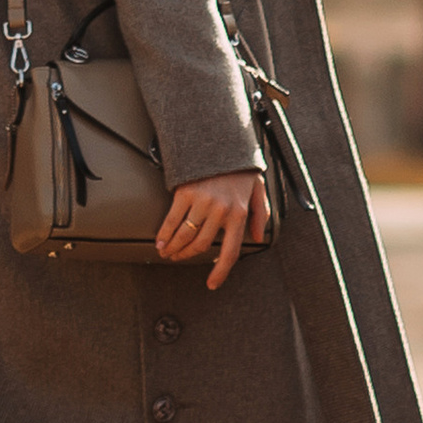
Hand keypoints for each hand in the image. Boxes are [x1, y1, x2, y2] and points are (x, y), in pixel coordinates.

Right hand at [155, 167, 268, 290]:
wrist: (222, 139)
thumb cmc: (240, 165)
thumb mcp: (258, 187)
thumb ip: (261, 213)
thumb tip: (258, 236)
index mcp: (239, 213)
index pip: (230, 251)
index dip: (221, 272)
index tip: (212, 283)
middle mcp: (221, 211)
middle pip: (201, 245)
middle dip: (188, 256)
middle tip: (179, 259)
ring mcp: (203, 202)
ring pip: (185, 235)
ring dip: (174, 248)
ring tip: (168, 253)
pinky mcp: (186, 192)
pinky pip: (173, 219)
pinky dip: (165, 234)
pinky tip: (161, 241)